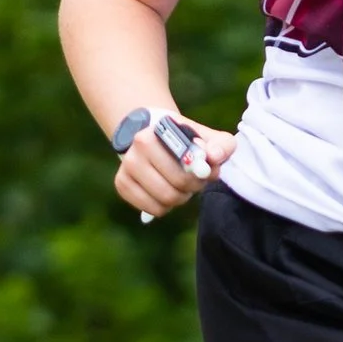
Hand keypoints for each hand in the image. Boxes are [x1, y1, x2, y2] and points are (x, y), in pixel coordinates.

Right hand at [116, 114, 237, 220]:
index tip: (203, 171)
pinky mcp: (122, 184)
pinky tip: (167, 192)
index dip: (199, 175)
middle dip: (192, 188)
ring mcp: (126, 167)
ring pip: (164, 200)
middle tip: (195, 182)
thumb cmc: (186, 140)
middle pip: (175, 187)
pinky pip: (152, 209)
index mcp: (157, 133)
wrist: (156, 135)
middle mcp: (136, 149)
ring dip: (180, 198)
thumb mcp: (208, 138)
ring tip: (181, 186)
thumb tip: (214, 158)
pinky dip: (165, 206)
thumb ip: (221, 145)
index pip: (184, 166)